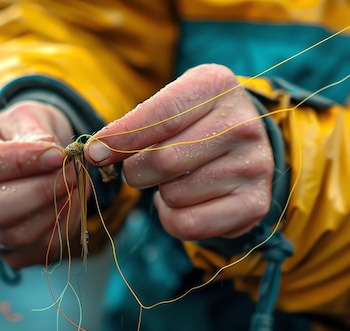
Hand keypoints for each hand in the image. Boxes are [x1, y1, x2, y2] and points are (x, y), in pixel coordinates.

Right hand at [0, 101, 79, 268]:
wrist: (35, 158)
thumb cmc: (21, 134)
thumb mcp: (25, 118)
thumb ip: (35, 134)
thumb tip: (53, 157)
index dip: (17, 162)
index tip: (55, 154)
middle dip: (37, 192)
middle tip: (70, 172)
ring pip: (17, 235)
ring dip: (55, 209)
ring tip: (75, 182)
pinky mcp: (12, 256)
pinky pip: (41, 249)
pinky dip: (65, 225)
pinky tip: (73, 200)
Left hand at [85, 64, 273, 239]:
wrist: (246, 144)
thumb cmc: (194, 122)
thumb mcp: (169, 105)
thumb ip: (133, 124)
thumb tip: (96, 153)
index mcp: (217, 86)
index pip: (161, 114)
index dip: (121, 137)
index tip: (93, 153)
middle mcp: (242, 125)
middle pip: (163, 160)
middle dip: (137, 171)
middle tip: (143, 168)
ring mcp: (254, 166)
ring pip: (173, 195)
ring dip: (162, 194)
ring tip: (179, 180)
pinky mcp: (255, 204)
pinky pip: (188, 225)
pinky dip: (174, 219)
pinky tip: (188, 201)